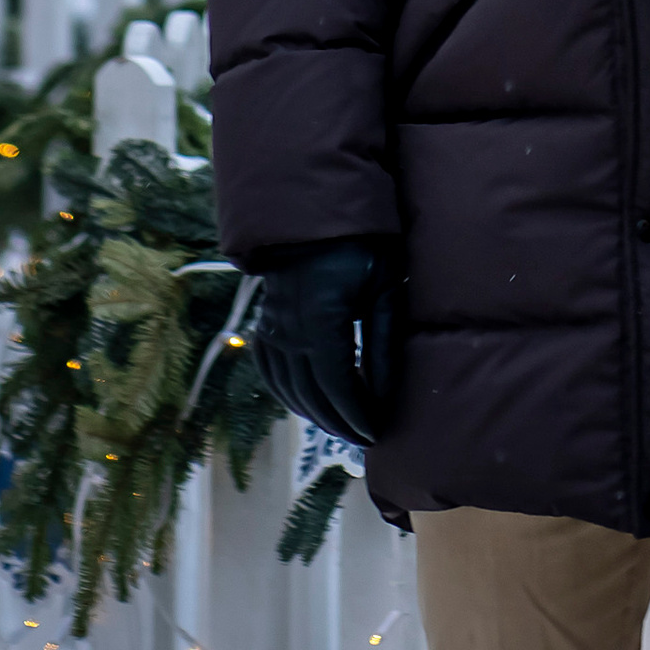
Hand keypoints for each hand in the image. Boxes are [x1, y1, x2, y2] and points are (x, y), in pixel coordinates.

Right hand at [250, 238, 401, 446]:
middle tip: (365, 437)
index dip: (357, 414)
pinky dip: (288, 394)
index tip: (377, 433)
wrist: (316, 213)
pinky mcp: (266, 324)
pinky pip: (271, 372)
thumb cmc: (360, 245)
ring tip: (343, 425)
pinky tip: (307, 402)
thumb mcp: (383, 287)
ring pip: (289, 389)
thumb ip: (382, 342)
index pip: (338, 386)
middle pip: (312, 394)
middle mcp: (289, 330)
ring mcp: (272, 328)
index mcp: (320, 320)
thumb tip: (384, 396)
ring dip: (315, 413)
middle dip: (340, 422)